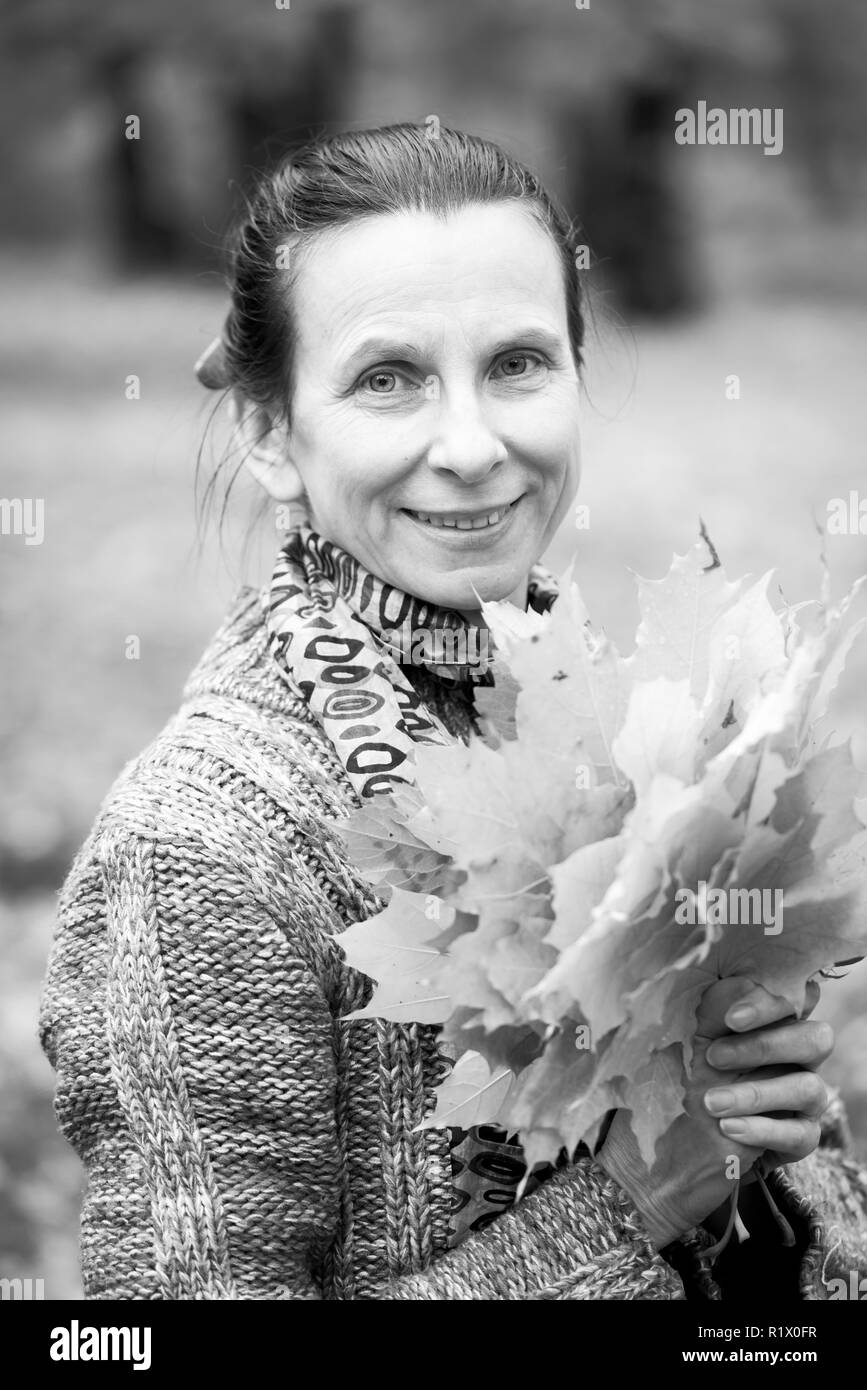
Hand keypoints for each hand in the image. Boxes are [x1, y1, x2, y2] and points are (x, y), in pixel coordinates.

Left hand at [595, 975, 832, 1248]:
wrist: (657, 1151)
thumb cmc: (670, 1080)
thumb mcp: (681, 1039)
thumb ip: (709, 1008)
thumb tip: (734, 977)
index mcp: (767, 1023)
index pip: (796, 999)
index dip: (773, 1004)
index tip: (732, 1018)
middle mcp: (792, 1058)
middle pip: (816, 1039)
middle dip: (767, 1046)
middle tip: (714, 1057)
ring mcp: (800, 1100)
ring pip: (810, 1087)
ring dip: (756, 1093)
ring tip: (711, 1103)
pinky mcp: (796, 1139)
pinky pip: (802, 1134)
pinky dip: (765, 1129)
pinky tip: (730, 1129)